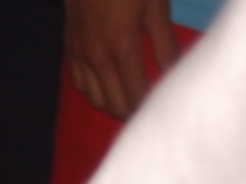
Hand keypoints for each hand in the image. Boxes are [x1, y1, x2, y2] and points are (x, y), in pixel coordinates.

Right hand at [63, 0, 172, 117]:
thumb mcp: (155, 6)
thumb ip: (165, 44)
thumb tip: (175, 74)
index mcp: (122, 49)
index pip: (136, 97)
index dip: (150, 108)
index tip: (164, 107)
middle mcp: (97, 58)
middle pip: (113, 106)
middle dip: (133, 111)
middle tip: (152, 105)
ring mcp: (80, 54)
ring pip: (95, 98)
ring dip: (114, 102)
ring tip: (132, 96)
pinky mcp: (69, 47)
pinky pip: (80, 82)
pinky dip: (96, 89)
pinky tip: (110, 80)